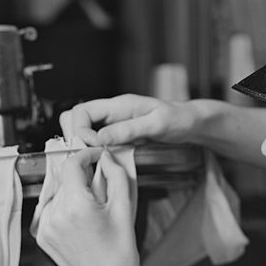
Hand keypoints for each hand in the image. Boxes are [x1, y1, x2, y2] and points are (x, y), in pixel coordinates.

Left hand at [35, 147, 139, 265]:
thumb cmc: (119, 251)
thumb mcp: (124, 208)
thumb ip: (116, 175)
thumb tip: (105, 157)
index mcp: (76, 206)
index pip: (71, 164)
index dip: (86, 156)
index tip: (97, 157)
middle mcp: (55, 215)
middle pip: (66, 180)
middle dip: (83, 179)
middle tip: (101, 192)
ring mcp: (45, 227)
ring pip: (58, 194)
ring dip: (73, 194)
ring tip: (91, 212)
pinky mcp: (41, 236)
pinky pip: (51, 210)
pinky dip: (64, 209)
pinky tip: (80, 223)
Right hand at [59, 93, 195, 146]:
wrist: (190, 123)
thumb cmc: (178, 119)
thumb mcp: (156, 125)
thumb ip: (128, 130)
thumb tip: (100, 138)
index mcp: (118, 104)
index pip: (81, 111)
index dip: (80, 130)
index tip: (95, 146)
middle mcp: (111, 112)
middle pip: (75, 118)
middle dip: (76, 137)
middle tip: (90, 155)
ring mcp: (113, 123)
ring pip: (83, 130)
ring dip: (83, 145)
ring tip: (96, 159)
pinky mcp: (117, 135)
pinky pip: (96, 141)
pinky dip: (94, 151)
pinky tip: (104, 160)